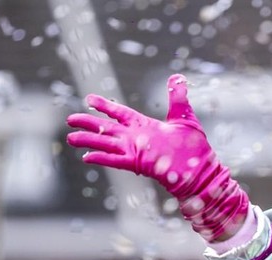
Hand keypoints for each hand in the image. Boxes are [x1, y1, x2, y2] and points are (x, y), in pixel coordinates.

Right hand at [65, 74, 248, 241]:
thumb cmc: (194, 147)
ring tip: (70, 138)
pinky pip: (116, 161)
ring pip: (106, 144)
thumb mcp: (184, 116)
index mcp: (144, 126)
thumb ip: (176, 97)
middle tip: (70, 119)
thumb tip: (177, 77)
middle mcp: (136, 138)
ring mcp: (136, 151)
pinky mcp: (138, 164)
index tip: (89, 99)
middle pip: (107, 128)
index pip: (120, 113)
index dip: (105, 106)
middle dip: (88, 123)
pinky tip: (87, 157)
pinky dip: (102, 158)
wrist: (201, 170)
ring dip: (89, 141)